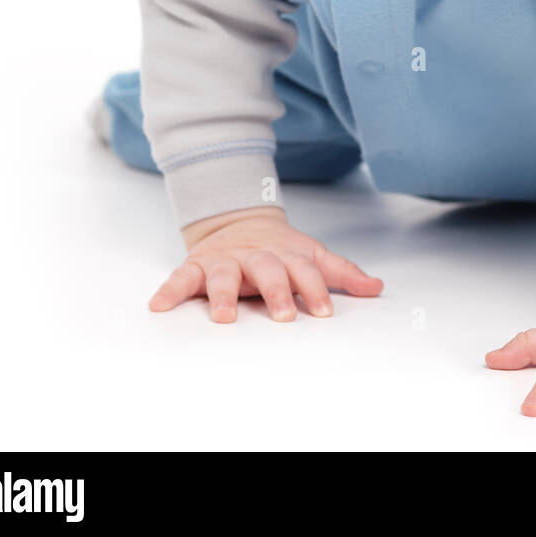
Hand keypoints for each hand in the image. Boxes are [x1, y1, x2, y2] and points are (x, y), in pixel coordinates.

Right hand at [148, 206, 383, 322]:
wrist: (238, 218)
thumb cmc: (279, 248)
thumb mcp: (311, 255)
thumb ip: (341, 273)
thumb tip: (377, 288)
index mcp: (285, 254)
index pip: (304, 269)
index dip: (315, 289)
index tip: (324, 312)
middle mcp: (255, 255)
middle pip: (267, 269)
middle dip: (276, 291)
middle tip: (283, 316)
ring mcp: (225, 259)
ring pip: (224, 274)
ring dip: (222, 295)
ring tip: (223, 318)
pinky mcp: (197, 265)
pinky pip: (180, 277)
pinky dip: (169, 290)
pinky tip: (158, 306)